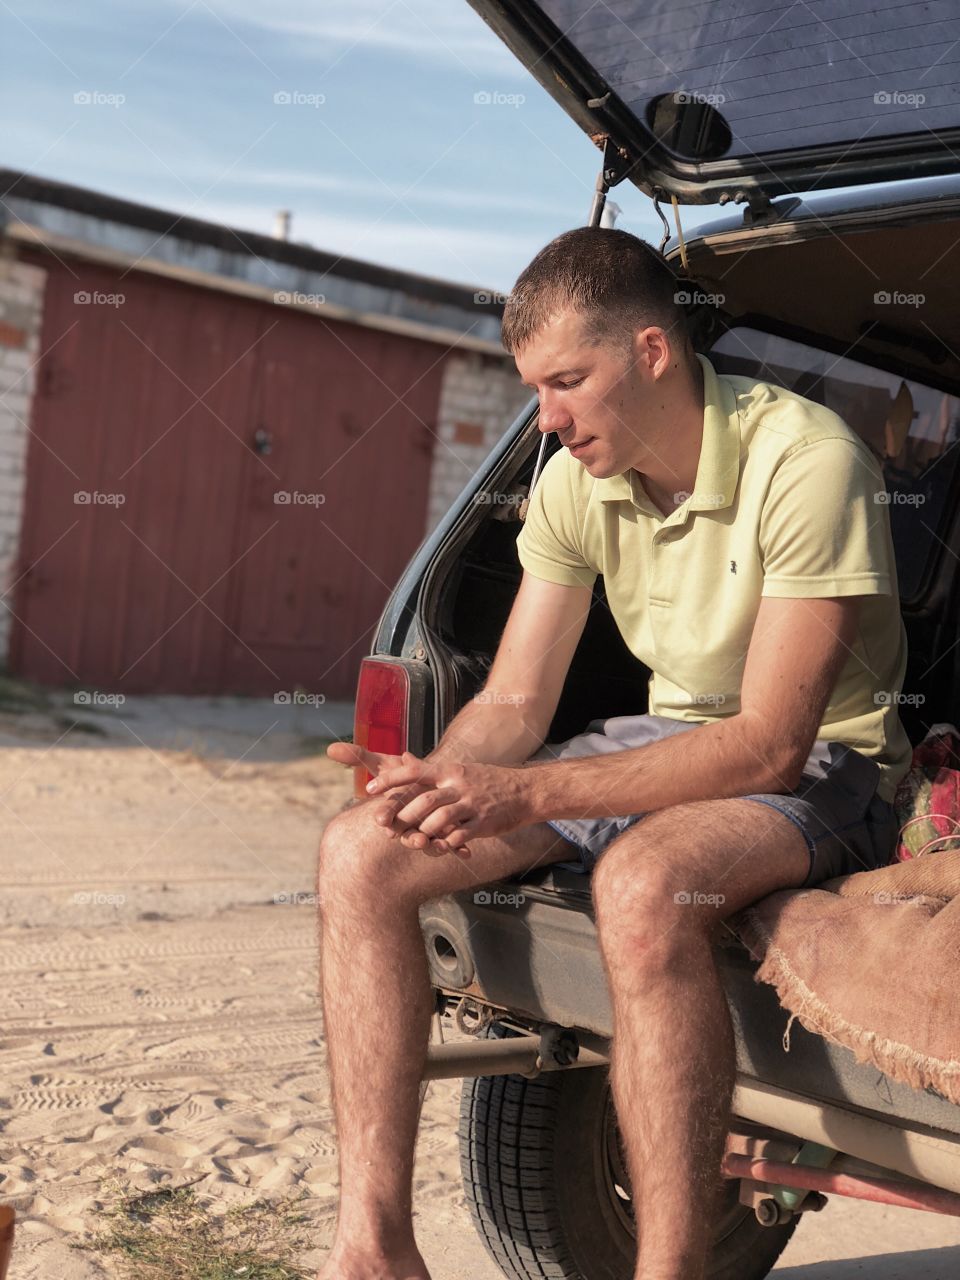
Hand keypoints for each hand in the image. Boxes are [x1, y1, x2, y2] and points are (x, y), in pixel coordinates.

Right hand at [326, 743, 460, 852]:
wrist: (436, 781)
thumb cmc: (406, 773)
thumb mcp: (384, 762)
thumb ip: (358, 757)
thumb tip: (330, 747)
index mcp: (395, 813)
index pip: (388, 817)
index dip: (386, 818)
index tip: (383, 819)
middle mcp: (411, 826)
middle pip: (409, 836)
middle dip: (413, 839)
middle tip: (419, 840)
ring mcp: (429, 833)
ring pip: (431, 845)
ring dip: (436, 848)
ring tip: (444, 846)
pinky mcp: (448, 837)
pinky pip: (454, 846)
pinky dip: (460, 850)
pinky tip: (468, 852)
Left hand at [366, 754, 533, 851]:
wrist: (525, 791)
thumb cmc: (487, 781)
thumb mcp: (460, 770)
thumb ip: (432, 770)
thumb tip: (403, 757)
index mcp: (450, 770)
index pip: (414, 771)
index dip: (390, 779)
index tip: (370, 788)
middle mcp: (458, 785)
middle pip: (424, 800)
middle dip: (403, 816)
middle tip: (389, 827)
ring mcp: (472, 804)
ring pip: (439, 820)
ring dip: (423, 832)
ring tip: (415, 839)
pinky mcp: (484, 823)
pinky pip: (460, 836)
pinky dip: (446, 844)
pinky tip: (442, 847)